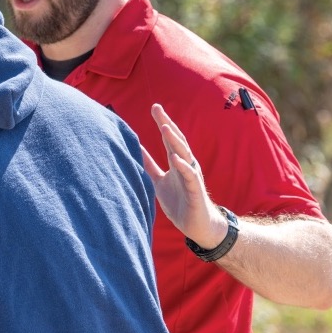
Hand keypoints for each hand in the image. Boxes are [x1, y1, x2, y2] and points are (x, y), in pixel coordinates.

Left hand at [141, 103, 227, 248]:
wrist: (197, 225)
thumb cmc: (179, 202)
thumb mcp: (158, 181)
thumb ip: (149, 165)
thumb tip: (134, 150)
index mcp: (176, 162)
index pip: (169, 138)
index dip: (162, 122)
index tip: (155, 107)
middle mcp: (185, 165)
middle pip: (177, 140)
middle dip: (167, 123)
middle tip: (157, 108)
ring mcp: (191, 176)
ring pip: (184, 154)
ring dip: (175, 141)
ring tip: (165, 127)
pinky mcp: (195, 190)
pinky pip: (190, 176)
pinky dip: (183, 166)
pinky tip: (175, 158)